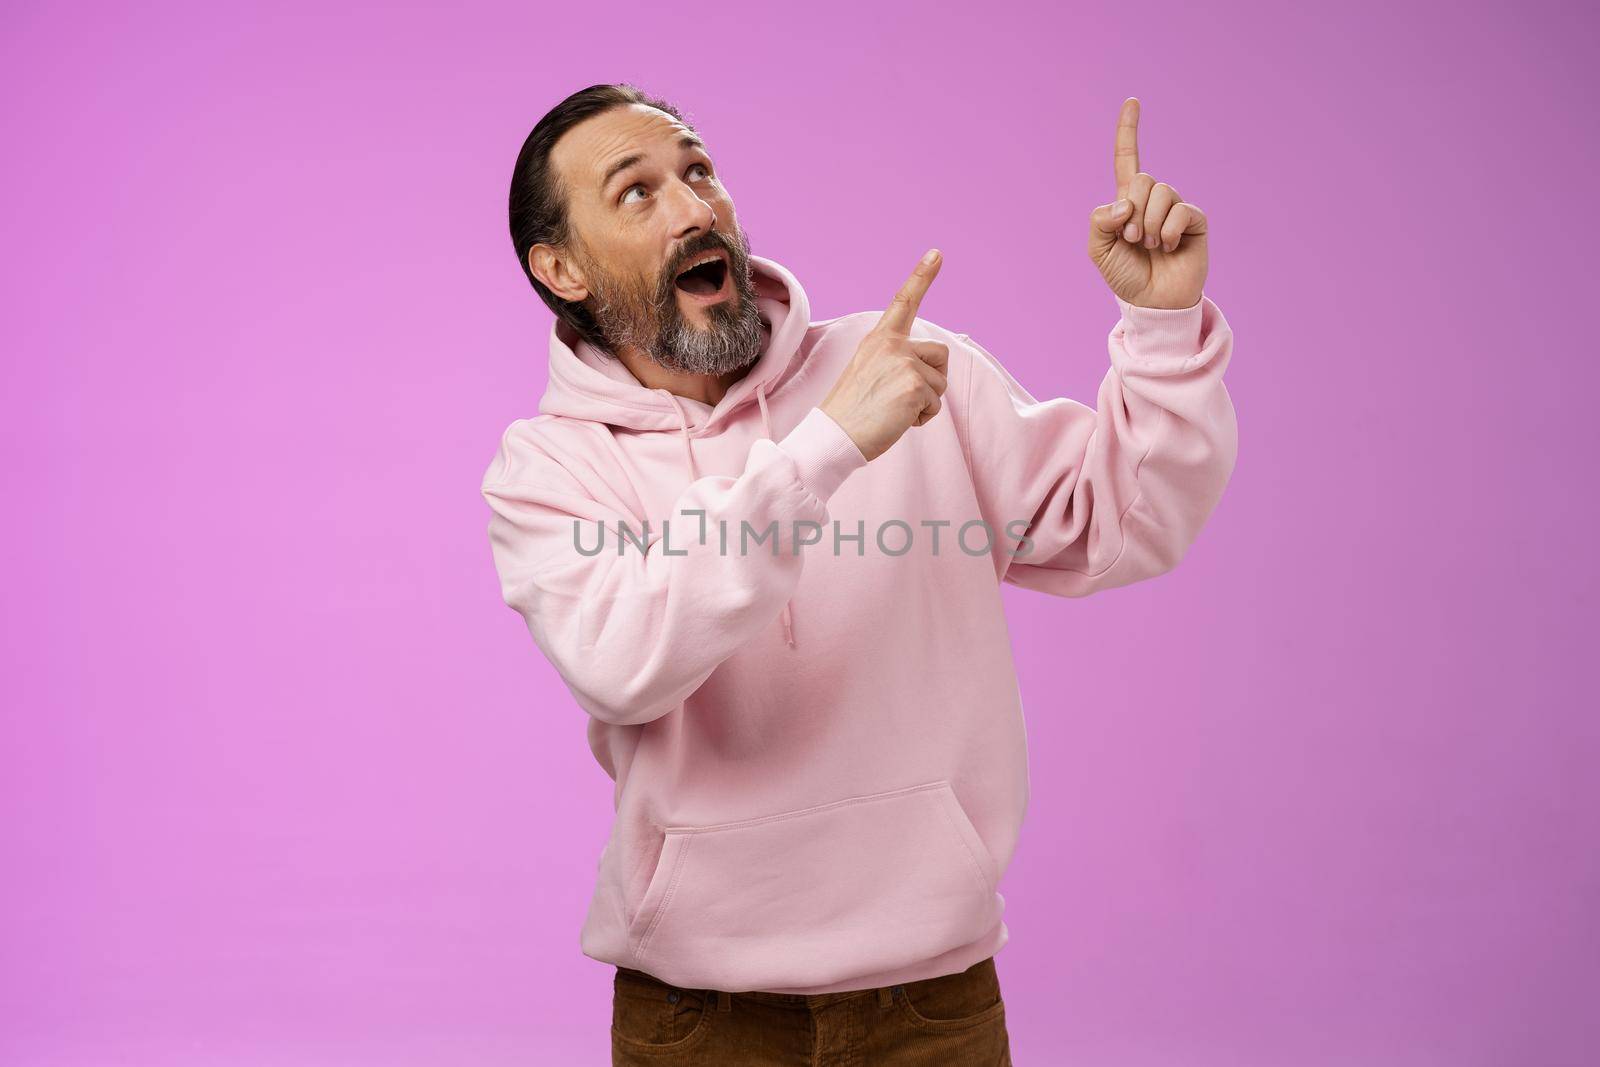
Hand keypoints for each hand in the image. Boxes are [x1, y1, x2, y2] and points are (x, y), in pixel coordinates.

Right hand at [820, 250, 950, 461]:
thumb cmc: (851, 412)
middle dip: (932, 378)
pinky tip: (898, 420)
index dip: (922, 276)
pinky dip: (923, 418)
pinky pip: (936, 403)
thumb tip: (928, 371)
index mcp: (879, 339)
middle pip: (940, 354)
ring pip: (940, 382)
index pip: (903, 302)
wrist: (834, 435)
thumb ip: (897, 362)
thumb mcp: (870, 372)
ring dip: (925, 402)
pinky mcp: (914, 385)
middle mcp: (892, 345)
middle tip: (900, 398)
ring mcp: (904, 363)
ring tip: (894, 410)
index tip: (937, 253)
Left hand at [1087, 98, 1207, 308]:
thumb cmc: (1126, 277)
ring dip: (1150, 225)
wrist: (1153, 302)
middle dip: (1133, 211)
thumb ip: (1100, 221)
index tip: (1132, 101)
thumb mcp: (1099, 250)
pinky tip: (1170, 248)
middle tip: (1133, 239)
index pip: (1127, 158)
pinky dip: (1168, 232)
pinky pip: (1180, 210)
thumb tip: (1125, 203)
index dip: (1129, 131)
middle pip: (1142, 178)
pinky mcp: (1195, 220)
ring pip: (1161, 193)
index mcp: (1127, 201)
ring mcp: (1175, 208)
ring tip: (1152, 247)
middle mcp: (1153, 199)